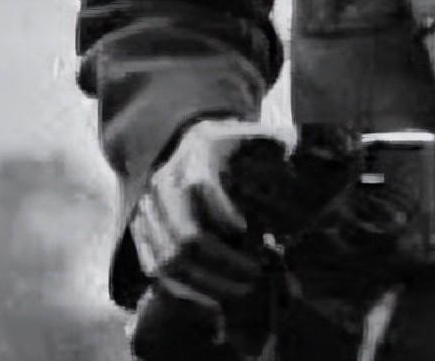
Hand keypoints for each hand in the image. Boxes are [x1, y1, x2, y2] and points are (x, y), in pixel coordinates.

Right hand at [130, 118, 294, 307]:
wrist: (187, 142)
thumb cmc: (230, 144)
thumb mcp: (253, 134)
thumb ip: (276, 144)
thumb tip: (293, 154)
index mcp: (196, 152)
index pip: (202, 186)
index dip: (226, 215)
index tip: (252, 233)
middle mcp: (166, 181)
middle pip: (186, 233)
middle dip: (223, 262)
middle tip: (254, 275)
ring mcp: (148, 209)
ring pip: (169, 259)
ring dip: (206, 283)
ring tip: (239, 291)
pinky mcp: (141, 231)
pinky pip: (155, 270)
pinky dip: (183, 290)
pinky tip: (213, 300)